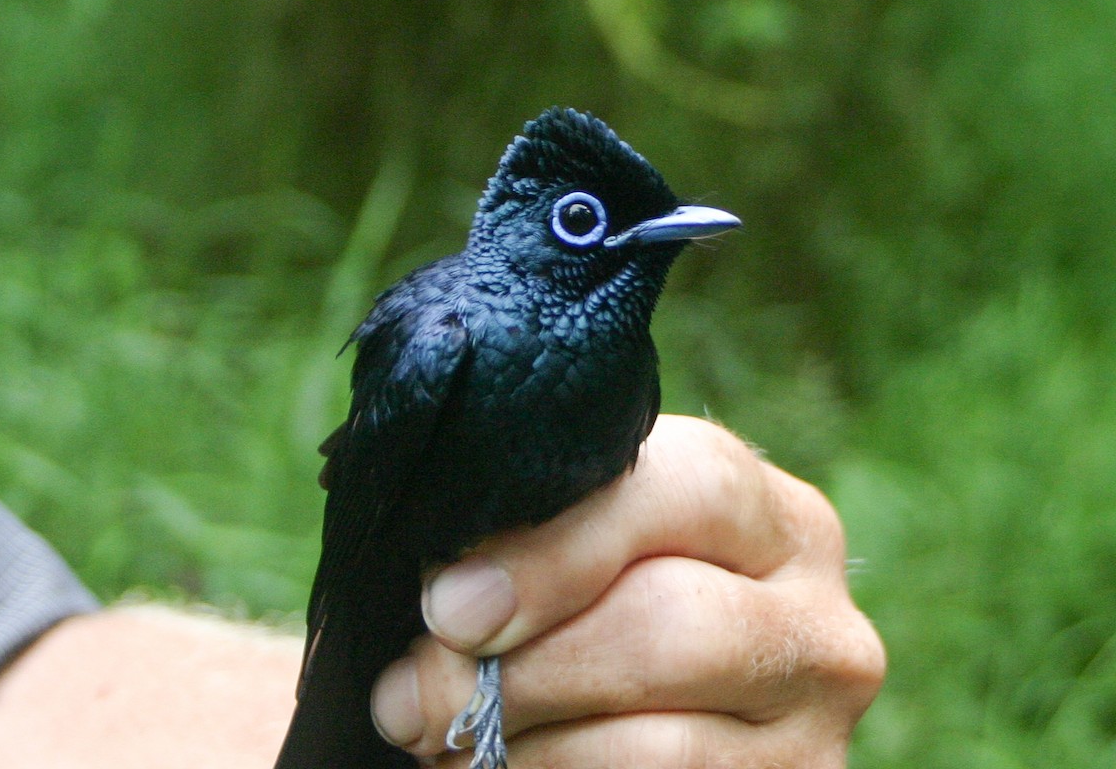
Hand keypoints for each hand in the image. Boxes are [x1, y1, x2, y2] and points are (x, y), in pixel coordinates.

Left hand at [370, 415, 884, 767]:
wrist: (665, 695)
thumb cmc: (605, 604)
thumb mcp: (596, 543)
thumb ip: (544, 535)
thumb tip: (455, 598)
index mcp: (777, 521)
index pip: (686, 493)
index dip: (556, 553)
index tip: (447, 607)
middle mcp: (820, 625)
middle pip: (670, 630)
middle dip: (522, 669)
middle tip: (414, 694)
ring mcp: (813, 737)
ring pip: (657, 749)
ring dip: (525, 752)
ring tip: (445, 743)